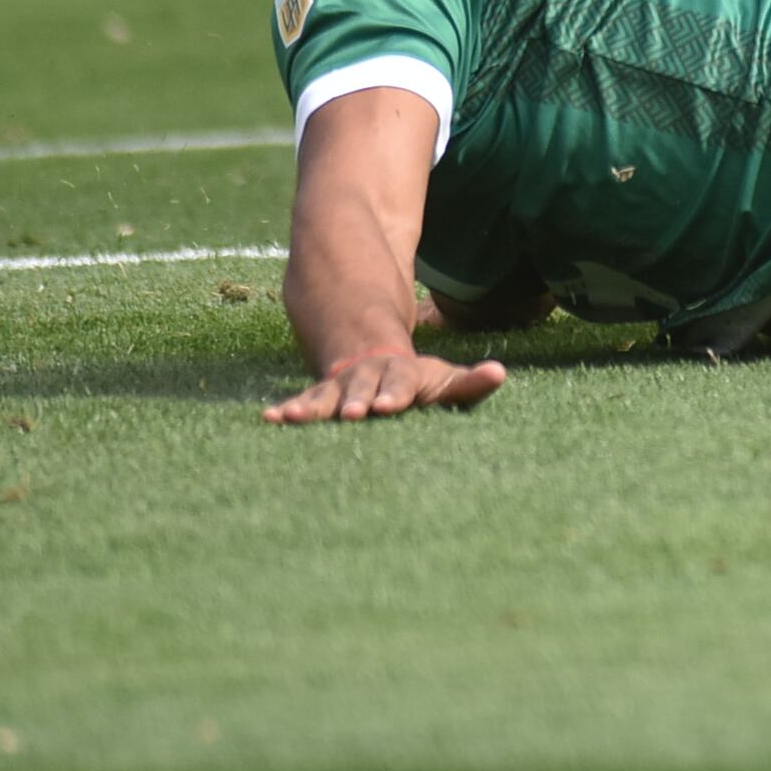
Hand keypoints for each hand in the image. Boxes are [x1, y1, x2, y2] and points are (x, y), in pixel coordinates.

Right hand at [266, 346, 507, 425]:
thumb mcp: (442, 380)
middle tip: (356, 413)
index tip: (390, 404)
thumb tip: (501, 374)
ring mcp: (341, 387)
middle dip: (358, 401)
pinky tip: (269, 419)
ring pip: (327, 397)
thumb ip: (470, 384)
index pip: (401, 383)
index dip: (396, 392)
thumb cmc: (413, 380)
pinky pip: (303, 404)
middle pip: (363, 388)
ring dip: (314, 408)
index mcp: (401, 375)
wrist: (370, 351)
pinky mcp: (320, 397)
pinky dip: (288, 411)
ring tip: (293, 418)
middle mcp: (369, 378)